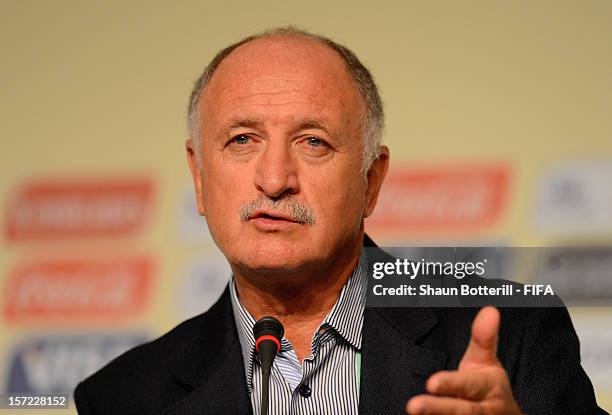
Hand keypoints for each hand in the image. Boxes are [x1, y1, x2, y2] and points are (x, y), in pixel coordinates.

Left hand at [406, 306, 522, 413]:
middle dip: (437, 409)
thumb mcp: (486, 362)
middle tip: (413, 405)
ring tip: (413, 410)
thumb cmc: (490, 388)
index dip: (451, 384)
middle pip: (459, 411)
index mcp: (488, 388)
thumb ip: (483, 337)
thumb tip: (490, 310)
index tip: (432, 383)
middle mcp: (482, 410)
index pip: (469, 385)